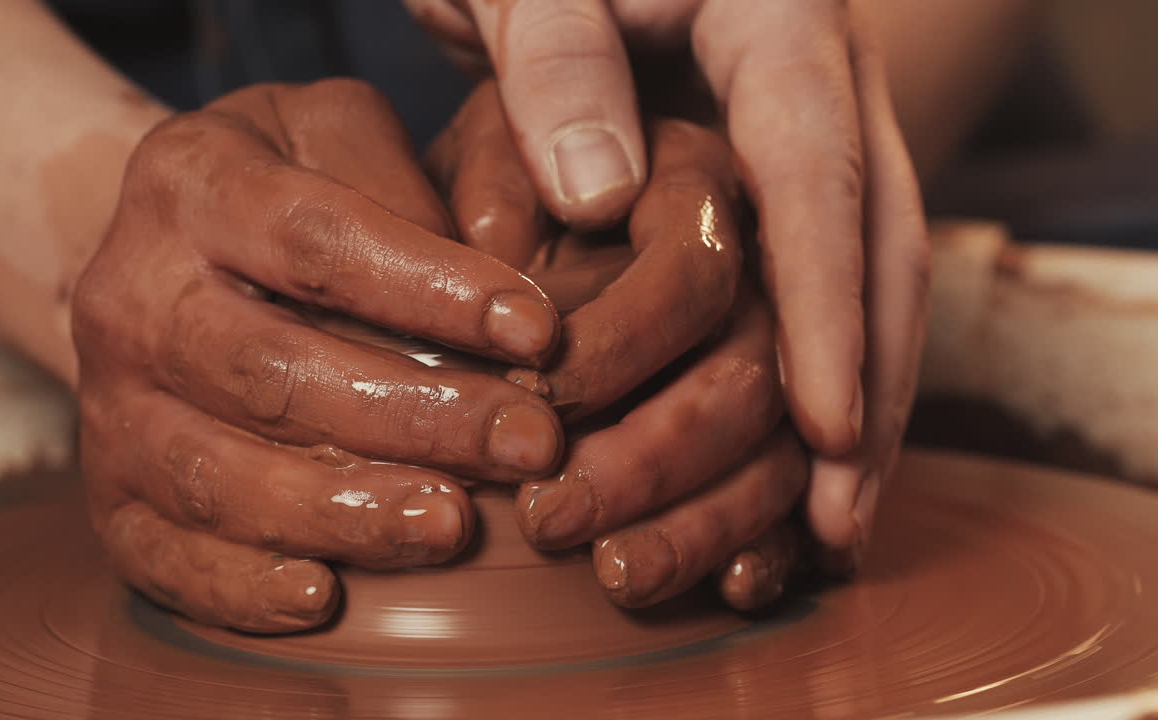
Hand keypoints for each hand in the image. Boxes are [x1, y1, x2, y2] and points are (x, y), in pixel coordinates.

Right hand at [72, 80, 567, 631]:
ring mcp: (111, 403)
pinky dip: (240, 587)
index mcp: (193, 184)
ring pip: (220, 476)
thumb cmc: (284, 190)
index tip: (538, 333)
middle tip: (529, 444)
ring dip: (345, 511)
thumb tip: (502, 276)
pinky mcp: (108, 492)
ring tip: (453, 524)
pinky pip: (160, 556)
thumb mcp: (338, 135)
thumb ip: (408, 185)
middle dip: (415, 416)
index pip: (318, 242)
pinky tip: (325, 597)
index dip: (433, 292)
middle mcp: (133, 295)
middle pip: (273, 371)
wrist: (159, 254)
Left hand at [409, 0, 929, 568]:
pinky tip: (793, 476)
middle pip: (879, 246)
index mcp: (779, 23)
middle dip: (867, 386)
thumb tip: (602, 198)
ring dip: (853, 408)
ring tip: (828, 530)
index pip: (820, 173)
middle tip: (840, 519)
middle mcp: (820, 88)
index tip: (826, 426)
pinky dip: (809, 384)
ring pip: (865, 283)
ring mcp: (806, 142)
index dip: (828, 307)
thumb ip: (559, 63)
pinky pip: (813, 287)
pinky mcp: (773, 189)